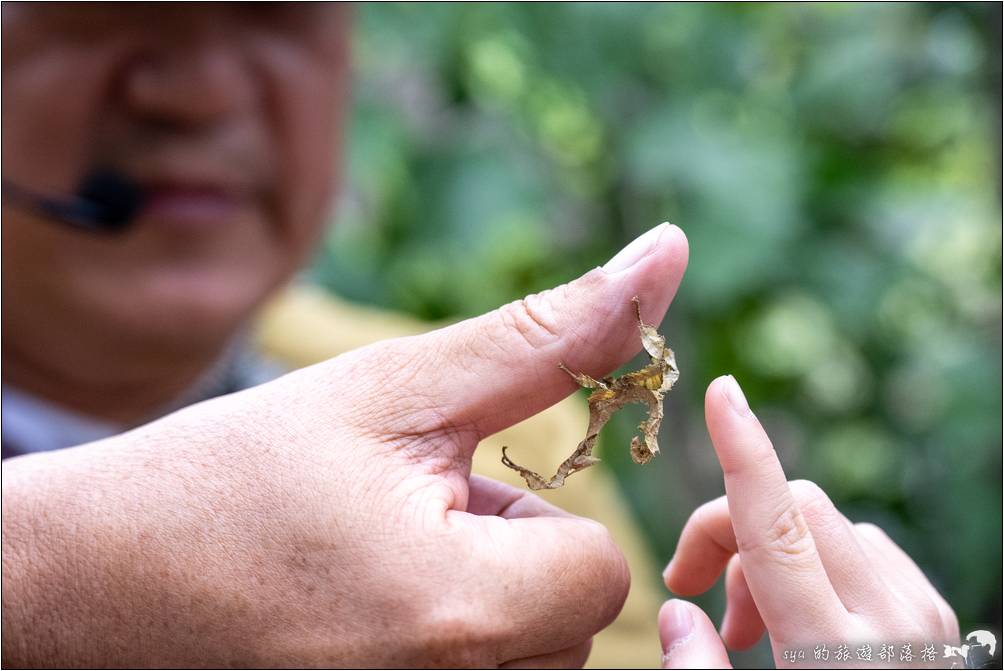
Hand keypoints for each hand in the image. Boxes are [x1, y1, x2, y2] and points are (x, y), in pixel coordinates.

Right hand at [1, 223, 687, 667]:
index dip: (534, 517)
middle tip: (394, 525)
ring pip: (527, 662)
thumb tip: (663, 254)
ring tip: (373, 570)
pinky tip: (368, 614)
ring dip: (481, 607)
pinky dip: (449, 645)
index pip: (600, 572)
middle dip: (508, 561)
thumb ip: (544, 335)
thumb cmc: (238, 472)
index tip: (446, 491)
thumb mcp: (395, 389)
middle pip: (567, 624)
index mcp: (458, 614)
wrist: (93, 579)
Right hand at [659, 376, 958, 668]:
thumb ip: (697, 669)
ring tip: (751, 631)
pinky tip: (803, 625)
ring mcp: (922, 611)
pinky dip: (818, 565)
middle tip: (699, 594)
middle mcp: (890, 618)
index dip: (743, 448)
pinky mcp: (936, 613)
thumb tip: (677, 607)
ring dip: (774, 555)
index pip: (777, 520)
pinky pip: (861, 548)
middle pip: (796, 508)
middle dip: (733, 532)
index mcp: (833, 648)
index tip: (720, 391)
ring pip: (827, 524)